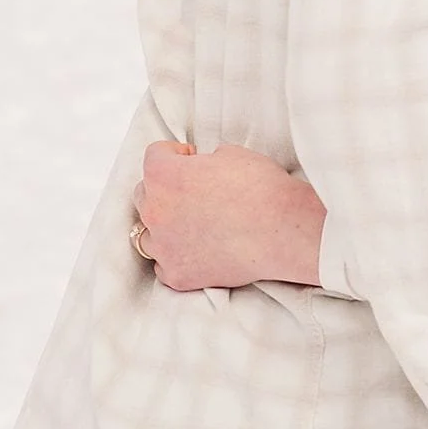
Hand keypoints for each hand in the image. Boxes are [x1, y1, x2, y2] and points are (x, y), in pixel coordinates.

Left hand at [135, 140, 326, 290]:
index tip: (192, 158)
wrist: (283, 231)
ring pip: (147, 232)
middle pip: (144, 193)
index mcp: (164, 175)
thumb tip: (203, 170)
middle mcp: (155, 210)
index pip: (154, 155)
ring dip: (165, 225)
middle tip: (195, 192)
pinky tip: (200, 249)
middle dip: (166, 189)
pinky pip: (163, 264)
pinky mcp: (176, 274)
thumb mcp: (233, 154)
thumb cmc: (262, 188)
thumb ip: (205, 161)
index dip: (176, 154)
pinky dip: (177, 256)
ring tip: (194, 224)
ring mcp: (163, 247)